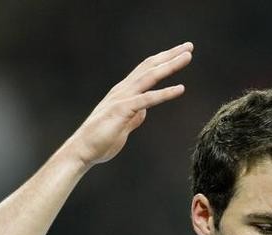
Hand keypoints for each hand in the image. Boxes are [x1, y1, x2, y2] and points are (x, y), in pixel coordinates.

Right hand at [63, 42, 193, 167]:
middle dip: (170, 55)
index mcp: (123, 92)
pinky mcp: (122, 110)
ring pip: (149, 77)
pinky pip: (147, 99)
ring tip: (187, 57)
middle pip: (149, 67)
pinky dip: (165, 93)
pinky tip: (181, 88)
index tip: (180, 53)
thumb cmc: (101, 140)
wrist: (83, 151)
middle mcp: (123, 90)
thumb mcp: (123, 126)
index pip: (146, 70)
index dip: (163, 60)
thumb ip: (134, 117)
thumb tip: (143, 112)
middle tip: (189, 46)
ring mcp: (122, 98)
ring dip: (169, 65)